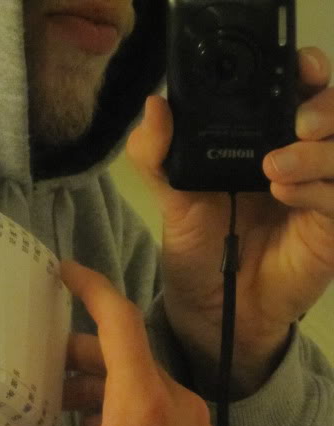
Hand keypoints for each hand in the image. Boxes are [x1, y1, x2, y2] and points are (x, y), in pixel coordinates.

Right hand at [0, 261, 249, 425]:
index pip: (118, 321)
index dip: (90, 288)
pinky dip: (127, 413)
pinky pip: (161, 416)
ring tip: (63, 404)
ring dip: (103, 387)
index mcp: (142, 403)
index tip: (64, 274)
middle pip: (125, 357)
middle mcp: (176, 407)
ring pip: (145, 388)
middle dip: (81, 354)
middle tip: (43, 361)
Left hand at [127, 47, 333, 398]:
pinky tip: (285, 194)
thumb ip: (155, 154)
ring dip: (317, 151)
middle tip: (297, 122)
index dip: (306, 73)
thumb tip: (154, 107)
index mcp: (267, 138)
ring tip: (273, 168)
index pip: (301, 90)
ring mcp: (321, 192)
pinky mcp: (331, 228)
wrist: (211, 309)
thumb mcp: (170, 199)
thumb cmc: (197, 249)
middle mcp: (302, 158)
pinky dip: (318, 190)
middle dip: (324, 106)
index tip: (297, 70)